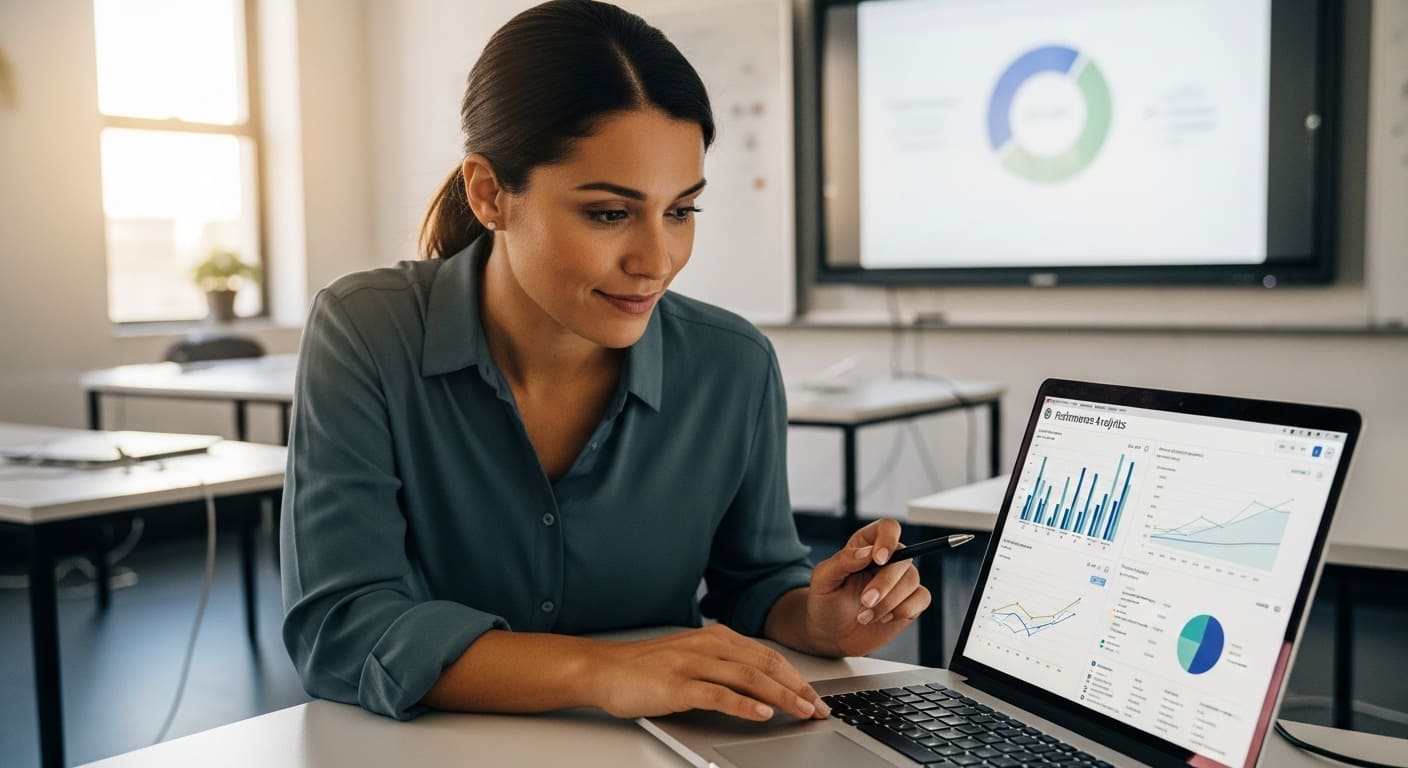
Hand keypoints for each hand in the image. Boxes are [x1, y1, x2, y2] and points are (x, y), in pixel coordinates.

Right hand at [588, 624, 830, 721]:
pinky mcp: (677, 686)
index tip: (815, 696)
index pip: (766, 656)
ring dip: (781, 696)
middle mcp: (708, 646)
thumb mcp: (691, 658)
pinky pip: (717, 694)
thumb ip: (722, 665)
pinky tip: (762, 714)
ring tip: (802, 711)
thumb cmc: (646, 668)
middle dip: (797, 688)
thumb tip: (759, 685)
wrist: (602, 669)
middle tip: (818, 708)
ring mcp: (692, 664)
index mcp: (715, 638)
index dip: (795, 676)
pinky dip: (743, 705)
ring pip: (748, 678)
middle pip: (764, 665)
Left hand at [805, 518, 931, 657]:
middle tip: (865, 602)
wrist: (831, 635)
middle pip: (903, 558)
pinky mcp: (910, 601)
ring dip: (889, 602)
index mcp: (865, 545)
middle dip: (884, 584)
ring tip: (865, 616)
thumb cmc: (825, 602)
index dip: (888, 539)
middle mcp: (887, 559)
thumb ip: (843, 561)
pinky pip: (922, 598)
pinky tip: (883, 619)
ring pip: (911, 580)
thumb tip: (868, 552)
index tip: (878, 559)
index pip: (888, 528)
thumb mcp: (823, 579)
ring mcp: (900, 580)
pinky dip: (904, 610)